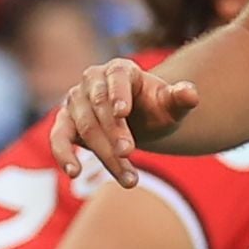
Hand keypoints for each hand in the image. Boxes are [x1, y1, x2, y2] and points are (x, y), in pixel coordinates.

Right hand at [52, 49, 196, 181]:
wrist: (138, 122)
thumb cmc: (155, 109)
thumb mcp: (170, 105)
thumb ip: (180, 98)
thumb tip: (191, 93)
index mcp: (120, 69)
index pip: (116, 77)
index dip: (118, 94)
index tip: (123, 113)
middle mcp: (92, 80)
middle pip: (99, 107)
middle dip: (114, 132)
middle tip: (129, 153)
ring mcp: (75, 101)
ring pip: (85, 127)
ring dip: (105, 154)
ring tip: (129, 179)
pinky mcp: (64, 123)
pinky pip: (58, 137)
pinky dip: (63, 154)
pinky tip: (74, 173)